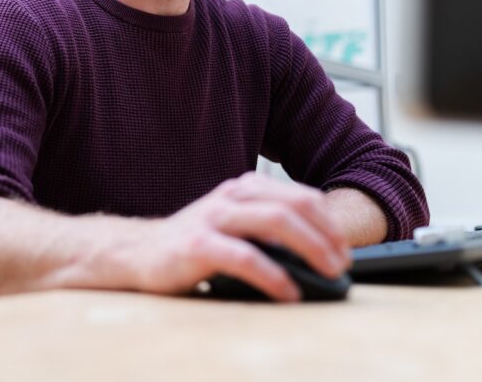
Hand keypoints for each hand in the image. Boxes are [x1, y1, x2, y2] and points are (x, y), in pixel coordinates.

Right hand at [130, 172, 350, 301]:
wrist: (137, 252)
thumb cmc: (193, 242)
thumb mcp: (232, 224)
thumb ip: (265, 227)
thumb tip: (318, 252)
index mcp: (243, 188)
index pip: (300, 196)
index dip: (329, 222)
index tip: (344, 249)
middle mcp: (230, 196)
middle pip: (293, 206)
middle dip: (326, 235)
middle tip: (342, 263)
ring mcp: (212, 218)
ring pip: (274, 222)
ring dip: (310, 248)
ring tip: (328, 273)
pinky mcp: (197, 246)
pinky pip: (244, 257)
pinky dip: (273, 275)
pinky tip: (288, 292)